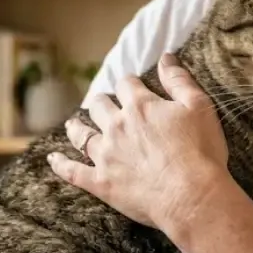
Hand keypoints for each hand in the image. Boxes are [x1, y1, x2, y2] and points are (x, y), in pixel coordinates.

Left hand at [48, 53, 228, 228]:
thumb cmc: (200, 152)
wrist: (190, 195)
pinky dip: (60, 165)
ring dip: (76, 127)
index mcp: (140, 106)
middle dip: (101, 102)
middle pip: (100, 106)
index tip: (130, 87)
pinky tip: (52, 160)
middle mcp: (117, 126)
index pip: (126, 85)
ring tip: (72, 124)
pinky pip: (72, 171)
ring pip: (82, 135)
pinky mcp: (100, 182)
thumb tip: (165, 57)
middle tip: (101, 104)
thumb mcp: (199, 107)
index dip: (128, 84)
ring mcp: (105, 155)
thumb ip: (179, 80)